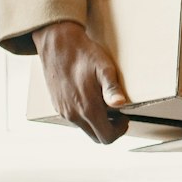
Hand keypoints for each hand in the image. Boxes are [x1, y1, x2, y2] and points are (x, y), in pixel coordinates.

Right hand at [33, 20, 128, 142]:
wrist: (57, 44)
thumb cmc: (83, 54)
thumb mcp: (104, 68)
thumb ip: (112, 89)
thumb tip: (120, 104)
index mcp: (87, 108)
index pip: (107, 137)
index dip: (120, 130)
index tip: (124, 117)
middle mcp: (73, 114)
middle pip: (96, 136)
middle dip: (110, 128)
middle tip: (117, 112)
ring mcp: (63, 111)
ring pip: (85, 128)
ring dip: (97, 120)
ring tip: (103, 101)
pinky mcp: (57, 105)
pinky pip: (74, 118)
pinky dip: (84, 114)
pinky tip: (89, 96)